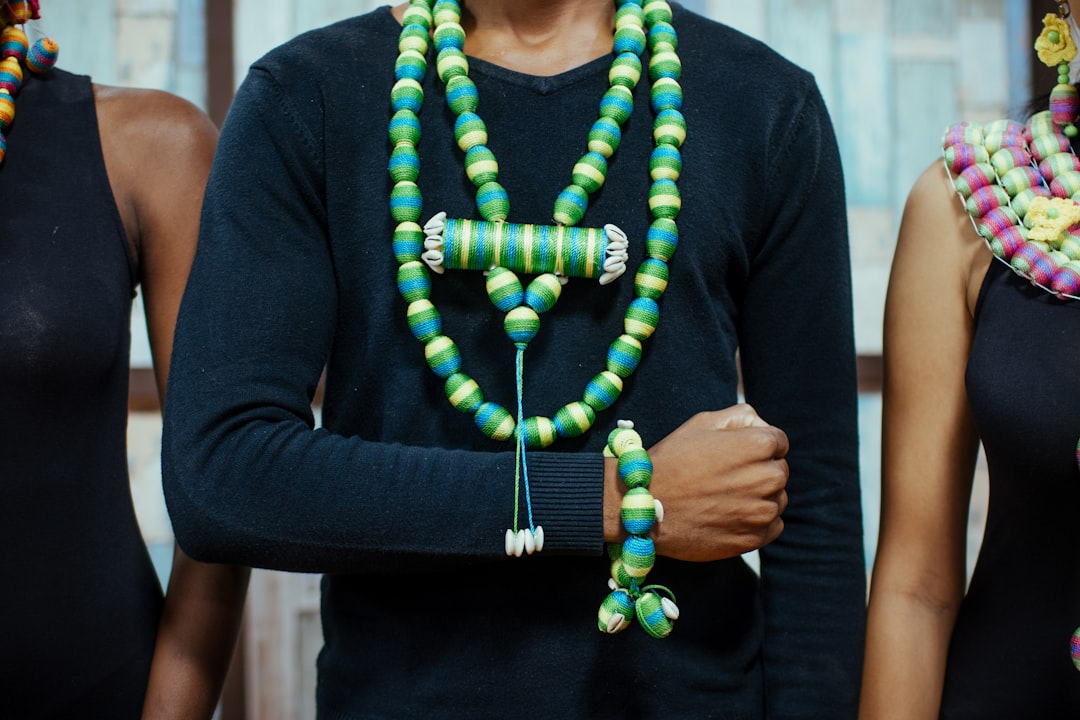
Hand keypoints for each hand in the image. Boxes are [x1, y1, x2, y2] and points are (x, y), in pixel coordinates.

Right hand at [605, 404, 788, 561]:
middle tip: (725, 477)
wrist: (645, 508)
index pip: (778, 441)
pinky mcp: (755, 538)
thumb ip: (740, 416)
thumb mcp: (701, 423)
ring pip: (777, 498)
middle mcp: (768, 477)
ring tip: (723, 497)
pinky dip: (757, 521)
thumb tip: (761, 425)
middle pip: (779, 470)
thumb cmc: (671, 461)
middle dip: (759, 470)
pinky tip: (729, 515)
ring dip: (759, 496)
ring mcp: (763, 510)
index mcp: (758, 444)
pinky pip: (772, 525)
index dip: (755, 445)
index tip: (734, 455)